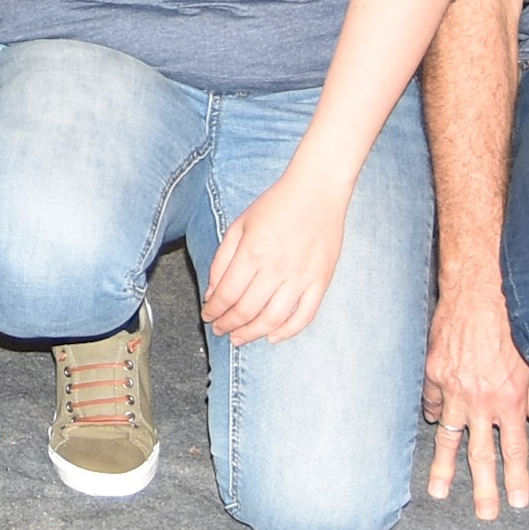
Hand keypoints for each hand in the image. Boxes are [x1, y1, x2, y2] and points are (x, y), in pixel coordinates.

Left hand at [198, 163, 351, 347]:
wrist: (317, 191)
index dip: (214, 311)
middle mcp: (276, 268)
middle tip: (219, 330)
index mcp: (252, 252)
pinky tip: (273, 337)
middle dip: (227, 325)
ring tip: (239, 338)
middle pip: (246, 310)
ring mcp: (301, 277)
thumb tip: (212, 292)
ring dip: (252, 334)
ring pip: (272, 319)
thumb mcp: (239, 224)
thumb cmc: (276, 205)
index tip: (208, 316)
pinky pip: (305, 316)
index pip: (226, 294)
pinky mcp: (321, 281)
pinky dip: (288, 332)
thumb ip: (222, 259)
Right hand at [422, 282, 528, 518]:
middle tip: (484, 514)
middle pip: (481, 455)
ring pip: (448, 437)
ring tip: (438, 492)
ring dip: (443, 467)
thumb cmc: (513, 323)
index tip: (517, 503)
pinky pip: (433, 403)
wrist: (480, 290)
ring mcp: (453, 389)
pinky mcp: (433, 373)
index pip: (516, 451)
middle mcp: (481, 401)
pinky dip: (436, 416)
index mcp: (510, 401)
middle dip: (483, 488)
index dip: (517, 479)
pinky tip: (436, 427)